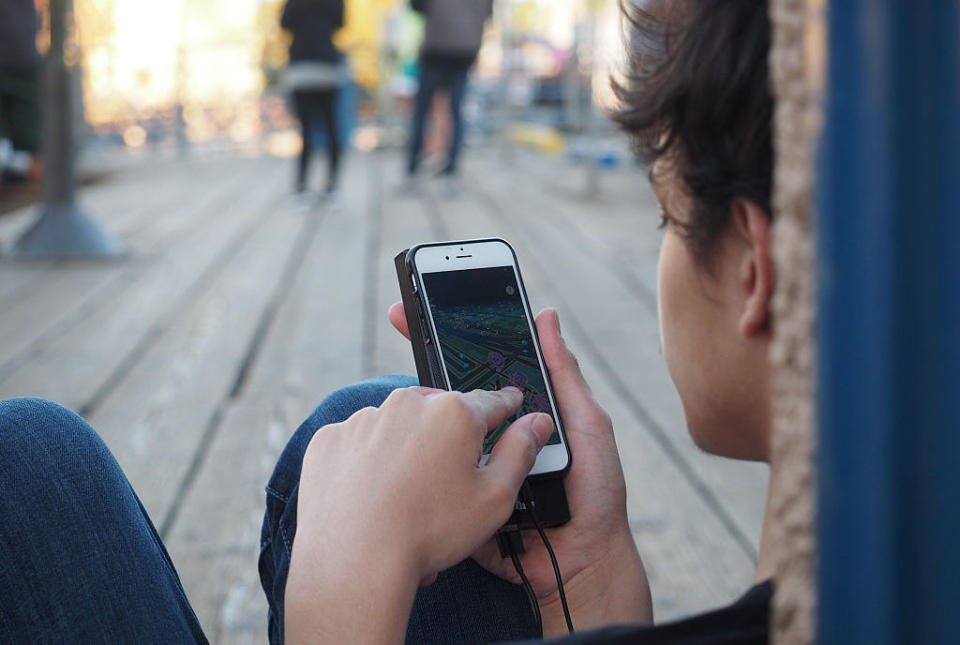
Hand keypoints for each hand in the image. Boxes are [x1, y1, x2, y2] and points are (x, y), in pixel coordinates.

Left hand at [285, 384, 554, 641]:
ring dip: (405, 450)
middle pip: (439, 413)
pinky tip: (371, 496)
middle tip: (447, 482)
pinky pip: (357, 443)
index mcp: (454, 413)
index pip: (491, 400)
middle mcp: (407, 404)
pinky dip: (366, 463)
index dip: (505, 405)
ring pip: (396, 427)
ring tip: (405, 500)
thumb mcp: (495, 498)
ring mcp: (364, 419)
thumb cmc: (429, 531)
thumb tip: (536, 423)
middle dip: (447, 439)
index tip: (509, 403)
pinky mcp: (330, 439)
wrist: (354, 561)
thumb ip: (520, 453)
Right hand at [388, 303, 652, 634]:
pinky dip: (422, 456)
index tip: (435, 303)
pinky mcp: (462, 495)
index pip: (487, 366)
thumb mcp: (587, 423)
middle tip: (406, 316)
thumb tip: (545, 316)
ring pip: (442, 430)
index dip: (461, 335)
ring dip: (423, 407)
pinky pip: (438, 472)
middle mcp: (494, 433)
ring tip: (411, 377)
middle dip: (430, 356)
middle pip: (456, 391)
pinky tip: (406, 436)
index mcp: (521, 412)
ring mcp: (475, 463)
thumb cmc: (596, 491)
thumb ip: (564, 374)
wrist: (585, 560)